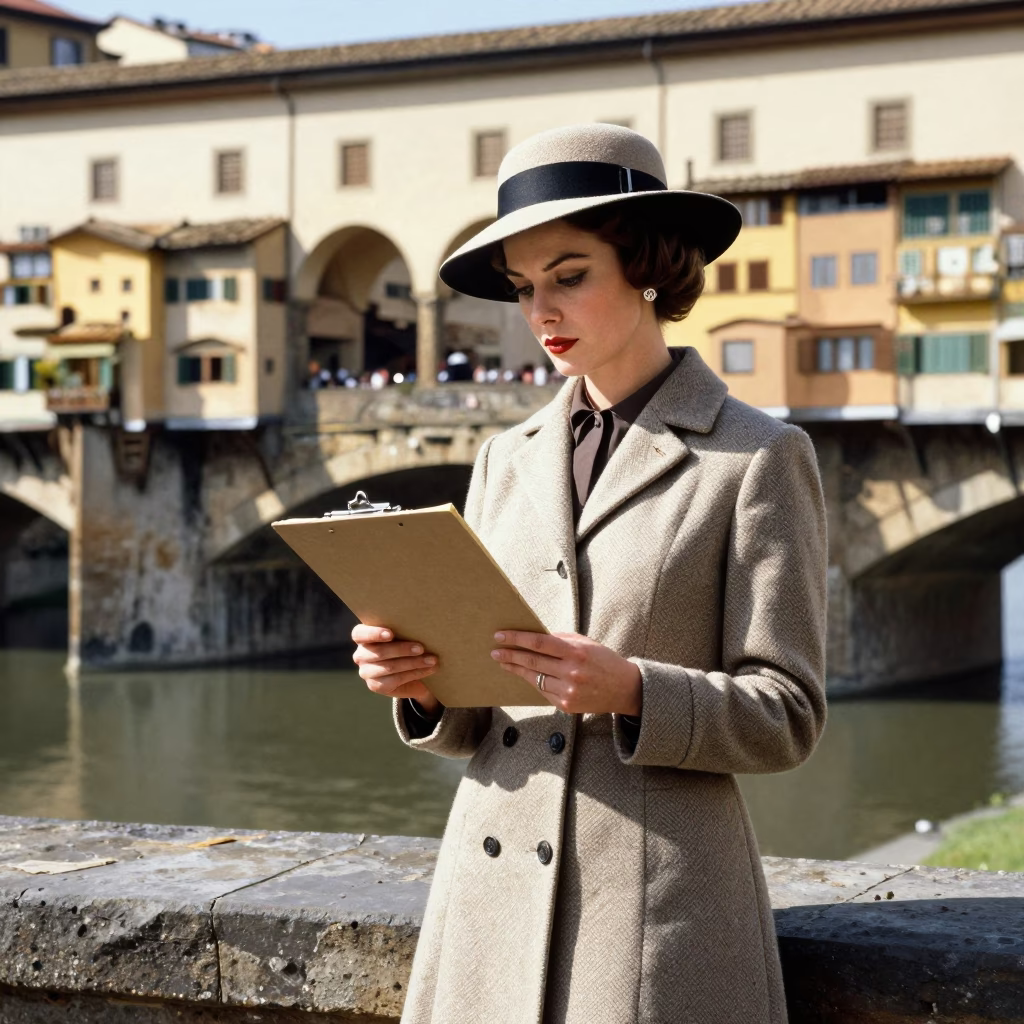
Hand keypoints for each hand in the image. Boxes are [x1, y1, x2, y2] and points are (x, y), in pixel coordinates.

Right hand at [351, 624, 440, 712]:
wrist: (412, 673)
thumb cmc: (406, 646)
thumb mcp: (403, 635)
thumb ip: (404, 630)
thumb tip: (421, 624)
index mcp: (362, 637)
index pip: (359, 634)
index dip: (374, 633)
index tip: (391, 634)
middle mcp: (360, 655)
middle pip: (379, 651)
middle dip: (402, 649)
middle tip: (421, 647)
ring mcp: (366, 672)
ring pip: (389, 667)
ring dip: (413, 663)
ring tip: (431, 660)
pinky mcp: (375, 686)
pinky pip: (396, 680)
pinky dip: (415, 673)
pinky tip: (428, 669)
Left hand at [490, 631, 641, 715]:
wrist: (625, 689)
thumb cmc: (604, 660)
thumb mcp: (586, 643)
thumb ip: (561, 639)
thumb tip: (534, 636)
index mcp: (576, 652)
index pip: (539, 643)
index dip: (517, 638)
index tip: (500, 636)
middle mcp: (571, 672)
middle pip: (532, 662)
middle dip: (510, 655)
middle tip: (495, 651)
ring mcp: (568, 691)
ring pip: (535, 678)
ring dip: (517, 670)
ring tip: (504, 663)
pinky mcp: (566, 705)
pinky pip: (543, 691)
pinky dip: (534, 682)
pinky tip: (525, 675)